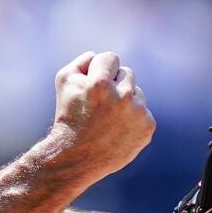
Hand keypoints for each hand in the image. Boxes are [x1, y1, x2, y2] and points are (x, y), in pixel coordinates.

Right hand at [51, 50, 155, 176]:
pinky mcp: (147, 127)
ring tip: (108, 119)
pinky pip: (144, 112)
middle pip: (127, 73)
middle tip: (99, 104)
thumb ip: (82, 61)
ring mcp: (137, 113)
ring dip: (125, 101)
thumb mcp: (64, 81)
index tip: (93, 85)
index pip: (111, 58)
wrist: (77, 156)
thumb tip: (98, 56)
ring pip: (137, 92)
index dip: (100, 69)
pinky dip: (133, 119)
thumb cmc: (68, 115)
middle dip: (114, 84)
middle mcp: (122, 97)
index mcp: (100, 83)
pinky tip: (118, 130)